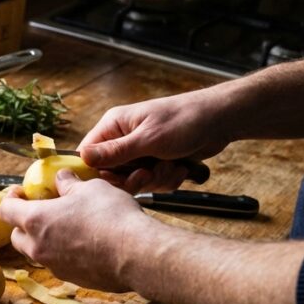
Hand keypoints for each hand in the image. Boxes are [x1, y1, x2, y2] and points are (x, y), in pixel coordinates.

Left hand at [0, 170, 146, 291]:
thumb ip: (69, 184)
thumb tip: (61, 178)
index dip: (10, 198)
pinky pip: (61, 264)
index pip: (6, 210)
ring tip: (65, 227)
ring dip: (45, 240)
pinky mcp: (73, 279)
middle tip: (41, 211)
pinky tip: (85, 244)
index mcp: (35, 221)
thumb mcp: (90, 188)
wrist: (136, 254)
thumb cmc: (110, 215)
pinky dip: (65, 254)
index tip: (20, 192)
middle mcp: (39, 247)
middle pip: (18, 237)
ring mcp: (55, 267)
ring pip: (39, 253)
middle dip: (24, 224)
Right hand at [78, 89, 232, 192]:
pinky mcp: (156, 162)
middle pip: (111, 173)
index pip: (88, 154)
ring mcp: (140, 152)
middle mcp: (123, 139)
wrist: (221, 120)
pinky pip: (152, 182)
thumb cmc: (184, 120)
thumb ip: (115, 152)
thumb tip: (82, 158)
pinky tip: (180, 168)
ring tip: (172, 166)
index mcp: (114, 126)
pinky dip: (167, 180)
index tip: (115, 180)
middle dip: (134, 179)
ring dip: (155, 180)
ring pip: (134, 181)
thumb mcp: (148, 139)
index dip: (97, 172)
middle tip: (149, 173)